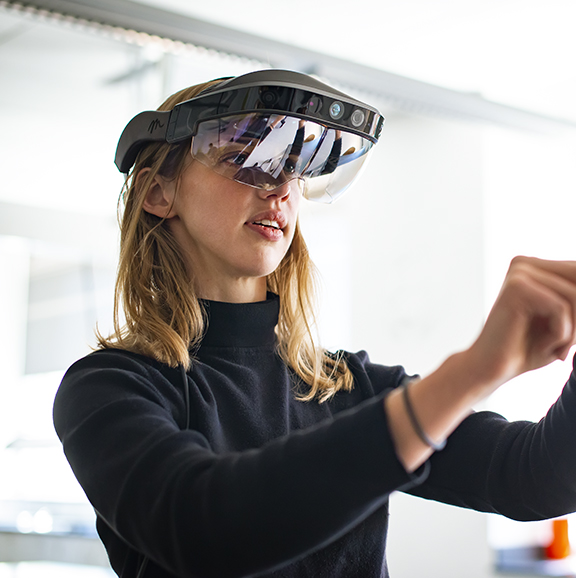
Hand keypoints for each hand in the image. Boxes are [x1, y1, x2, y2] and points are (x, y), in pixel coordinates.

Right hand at [469, 256, 575, 388]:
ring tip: (556, 349)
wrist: (490, 368)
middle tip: (566, 346)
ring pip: (575, 295)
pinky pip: (561, 308)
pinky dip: (560, 333)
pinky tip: (544, 346)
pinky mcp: (517, 287)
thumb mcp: (567, 322)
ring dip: (573, 330)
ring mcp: (519, 272)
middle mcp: (525, 263)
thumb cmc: (527, 349)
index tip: (573, 335)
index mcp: (535, 266)